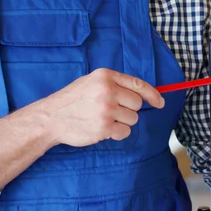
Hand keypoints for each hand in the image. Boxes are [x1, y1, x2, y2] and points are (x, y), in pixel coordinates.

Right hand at [40, 68, 164, 146]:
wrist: (51, 118)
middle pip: (137, 104)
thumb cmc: (73, 100)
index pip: (138, 84)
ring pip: (133, 119)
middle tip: (111, 112)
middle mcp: (107, 90)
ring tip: (103, 119)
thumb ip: (114, 84)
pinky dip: (117, 134)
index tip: (160, 102)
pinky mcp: (104, 127)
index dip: (153, 94)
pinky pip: (125, 132)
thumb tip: (143, 94)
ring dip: (122, 122)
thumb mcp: (91, 82)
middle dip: (128, 110)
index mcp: (105, 76)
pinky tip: (102, 129)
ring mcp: (106, 109)